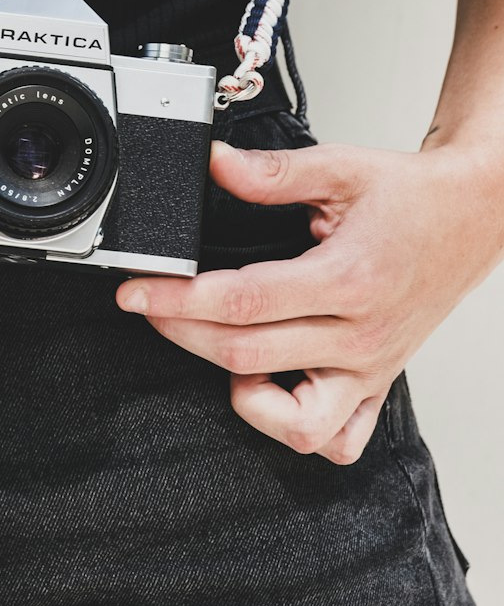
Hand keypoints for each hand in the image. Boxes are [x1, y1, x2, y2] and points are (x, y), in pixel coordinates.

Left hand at [116, 138, 503, 463]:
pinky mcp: (378, 384)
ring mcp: (371, 368)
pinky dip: (293, 426)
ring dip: (243, 392)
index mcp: (347, 280)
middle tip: (148, 306)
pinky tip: (269, 384)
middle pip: (246, 354)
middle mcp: (360, 336)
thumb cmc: (414, 197)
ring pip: (295, 423)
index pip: (243, 302)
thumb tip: (215, 165)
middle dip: (180, 331)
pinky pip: (336, 440)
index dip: (177, 298)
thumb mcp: (341, 167)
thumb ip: (272, 171)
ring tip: (219, 346)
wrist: (475, 215)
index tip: (135, 291)